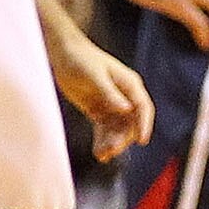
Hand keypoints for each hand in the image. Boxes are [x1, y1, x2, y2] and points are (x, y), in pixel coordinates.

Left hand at [48, 18, 154, 158]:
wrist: (63, 54)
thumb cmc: (80, 59)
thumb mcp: (94, 75)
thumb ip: (110, 93)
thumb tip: (126, 109)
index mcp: (129, 84)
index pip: (143, 107)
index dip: (144, 125)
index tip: (142, 141)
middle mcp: (124, 95)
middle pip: (131, 123)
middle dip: (123, 138)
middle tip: (111, 150)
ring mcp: (112, 104)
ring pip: (118, 129)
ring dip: (113, 143)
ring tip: (101, 155)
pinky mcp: (99, 110)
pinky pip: (104, 130)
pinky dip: (102, 142)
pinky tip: (98, 153)